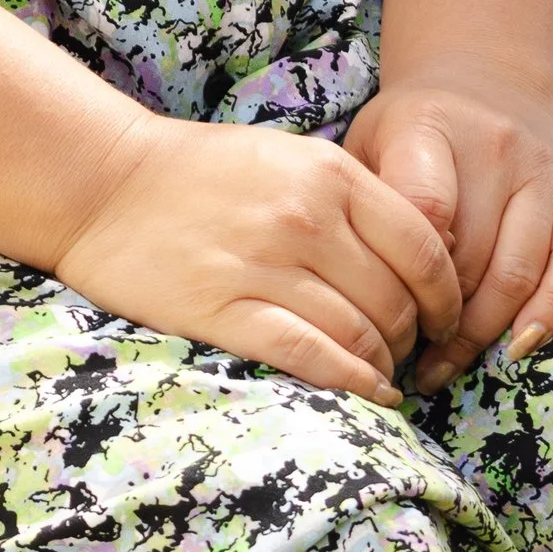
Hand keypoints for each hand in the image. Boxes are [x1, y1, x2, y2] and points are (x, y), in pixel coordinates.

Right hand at [54, 113, 462, 405]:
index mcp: (330, 174)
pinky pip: (310, 356)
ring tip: (385, 378)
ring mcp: (265, 265)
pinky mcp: (225, 310)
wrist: (105, 183)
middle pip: (395, 300)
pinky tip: (367, 393)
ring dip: (383, 366)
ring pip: (358, 334)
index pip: (423, 247)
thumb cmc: (202, 172)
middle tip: (412, 356)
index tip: (446, 320)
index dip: (447, 296)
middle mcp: (306, 218)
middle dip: (414, 339)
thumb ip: (350, 198)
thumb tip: (416, 257)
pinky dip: (350, 383)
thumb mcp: (289, 158)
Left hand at [345, 73, 552, 388]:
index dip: (409, 274)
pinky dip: (550, 313)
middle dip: (440, 321)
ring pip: (519, 272)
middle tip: (412, 358)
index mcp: (429, 126)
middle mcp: (495, 145)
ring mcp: (543, 169)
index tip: (388, 311)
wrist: (481, 80)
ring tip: (450, 362)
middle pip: (471, 256)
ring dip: (484, 332)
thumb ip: (361, 204)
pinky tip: (515, 346)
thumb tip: (353, 293)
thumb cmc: (411, 130)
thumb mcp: (369, 143)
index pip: (425, 211)